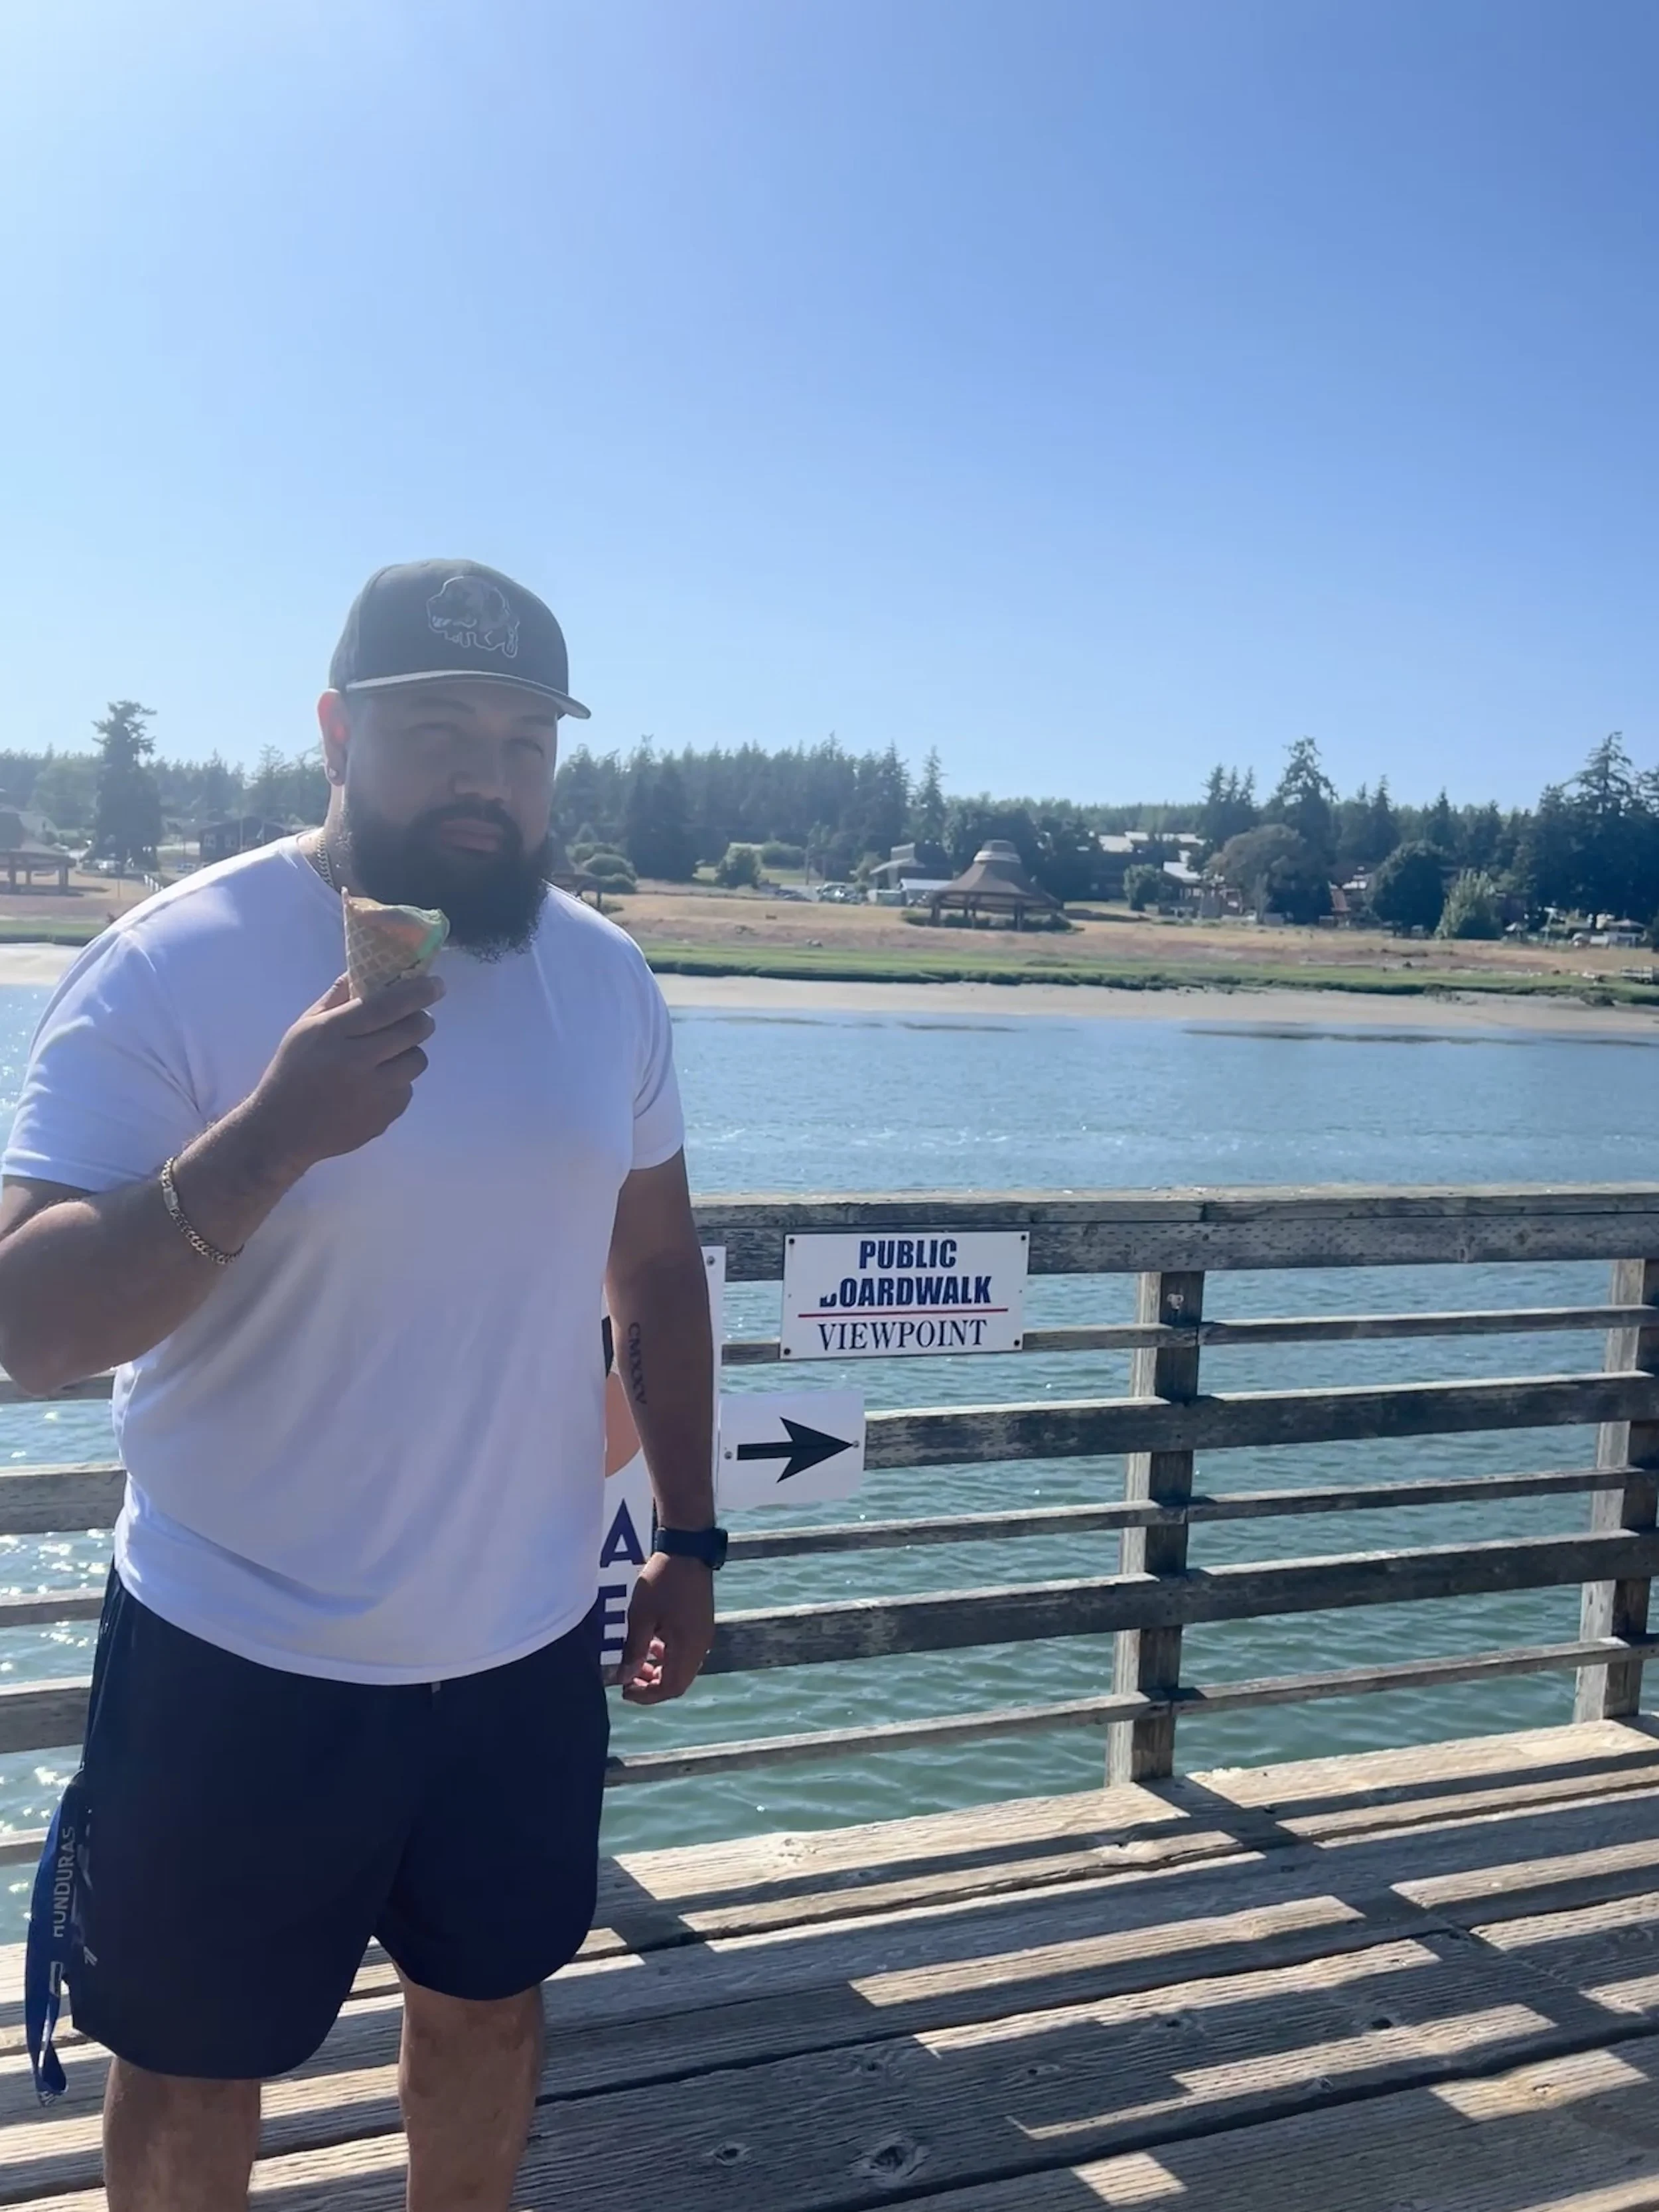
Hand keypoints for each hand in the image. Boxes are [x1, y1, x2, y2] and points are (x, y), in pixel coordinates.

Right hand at [242, 974, 444, 1174]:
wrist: (283, 1130)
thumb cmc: (292, 1072)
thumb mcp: (304, 1028)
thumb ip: (336, 999)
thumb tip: (363, 969)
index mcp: (333, 1033)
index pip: (386, 1005)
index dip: (417, 992)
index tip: (436, 985)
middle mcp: (357, 1061)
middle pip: (413, 1031)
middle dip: (422, 1020)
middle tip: (418, 1018)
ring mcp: (374, 1092)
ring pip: (417, 1060)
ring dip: (409, 1053)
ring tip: (388, 1056)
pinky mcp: (385, 1116)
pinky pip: (407, 1089)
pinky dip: (397, 1083)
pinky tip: (373, 1087)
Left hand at [619, 1553, 714, 1704]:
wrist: (687, 1549)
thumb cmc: (663, 1582)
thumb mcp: (641, 1616)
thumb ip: (634, 1649)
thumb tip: (624, 1677)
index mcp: (688, 1647)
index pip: (671, 1687)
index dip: (647, 1695)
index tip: (624, 1690)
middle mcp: (701, 1645)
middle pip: (678, 1681)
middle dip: (652, 1685)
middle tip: (628, 1679)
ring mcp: (703, 1634)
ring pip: (682, 1667)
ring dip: (659, 1670)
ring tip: (637, 1662)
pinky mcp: (701, 1623)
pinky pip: (685, 1651)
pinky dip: (667, 1656)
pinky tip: (652, 1643)